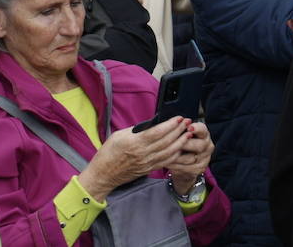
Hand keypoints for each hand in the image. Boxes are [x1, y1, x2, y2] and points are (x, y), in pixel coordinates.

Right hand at [78, 116, 192, 200]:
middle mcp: (143, 154)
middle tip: (188, 122)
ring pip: (169, 152)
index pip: (157, 132)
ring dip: (181, 142)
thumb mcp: (119, 135)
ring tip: (188, 133)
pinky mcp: (149, 169)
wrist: (104, 174)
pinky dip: (176, 154)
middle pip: (166, 141)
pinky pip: (166, 161)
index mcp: (135, 143)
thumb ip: (136, 130)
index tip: (179, 118)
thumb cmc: (109, 153)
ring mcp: (147, 163)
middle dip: (179, 131)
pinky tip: (181, 148)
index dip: (170, 125)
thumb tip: (152, 124)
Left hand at [166, 121, 214, 195]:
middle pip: (199, 145)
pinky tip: (167, 162)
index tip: (188, 127)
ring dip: (176, 156)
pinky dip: (175, 166)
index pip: (202, 130)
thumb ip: (180, 129)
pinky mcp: (199, 169)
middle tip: (173, 143)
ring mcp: (205, 159)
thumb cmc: (182, 141)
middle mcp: (208, 146)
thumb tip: (173, 123)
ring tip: (165, 154)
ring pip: (190, 158)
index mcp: (204, 134)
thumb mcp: (182, 133)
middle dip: (185, 144)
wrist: (186, 161)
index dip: (196, 128)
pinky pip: (186, 168)